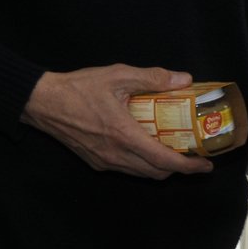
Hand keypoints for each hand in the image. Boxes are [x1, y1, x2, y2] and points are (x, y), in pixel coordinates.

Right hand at [21, 65, 213, 178]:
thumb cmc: (79, 88)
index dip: (189, 166)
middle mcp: (115, 155)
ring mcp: (103, 161)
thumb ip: (153, 78)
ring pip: (141, 173)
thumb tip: (184, 79)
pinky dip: (143, 165)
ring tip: (177, 153)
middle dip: (180, 168)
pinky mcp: (94, 161)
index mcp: (124, 136)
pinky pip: (126, 169)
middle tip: (196, 156)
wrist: (41, 102)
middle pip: (156, 172)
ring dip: (161, 168)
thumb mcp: (118, 75)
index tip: (206, 165)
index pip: (164, 161)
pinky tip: (150, 148)